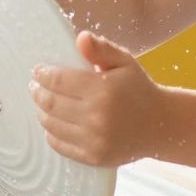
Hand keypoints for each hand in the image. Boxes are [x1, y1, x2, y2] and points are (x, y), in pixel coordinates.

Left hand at [30, 32, 163, 167]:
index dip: (43, 74)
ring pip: (52, 125)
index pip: (59, 80)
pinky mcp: (93, 157)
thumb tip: (80, 38)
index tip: (38, 70)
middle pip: (51, 103)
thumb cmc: (139, 90)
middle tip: (34, 86)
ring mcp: (94, 140)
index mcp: (102, 89)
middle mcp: (96, 116)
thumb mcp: (125, 62)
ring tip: (42, 103)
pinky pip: (61, 145)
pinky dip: (51, 134)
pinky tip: (52, 124)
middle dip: (38, 93)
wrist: (161, 126)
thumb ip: (102, 49)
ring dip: (42, 112)